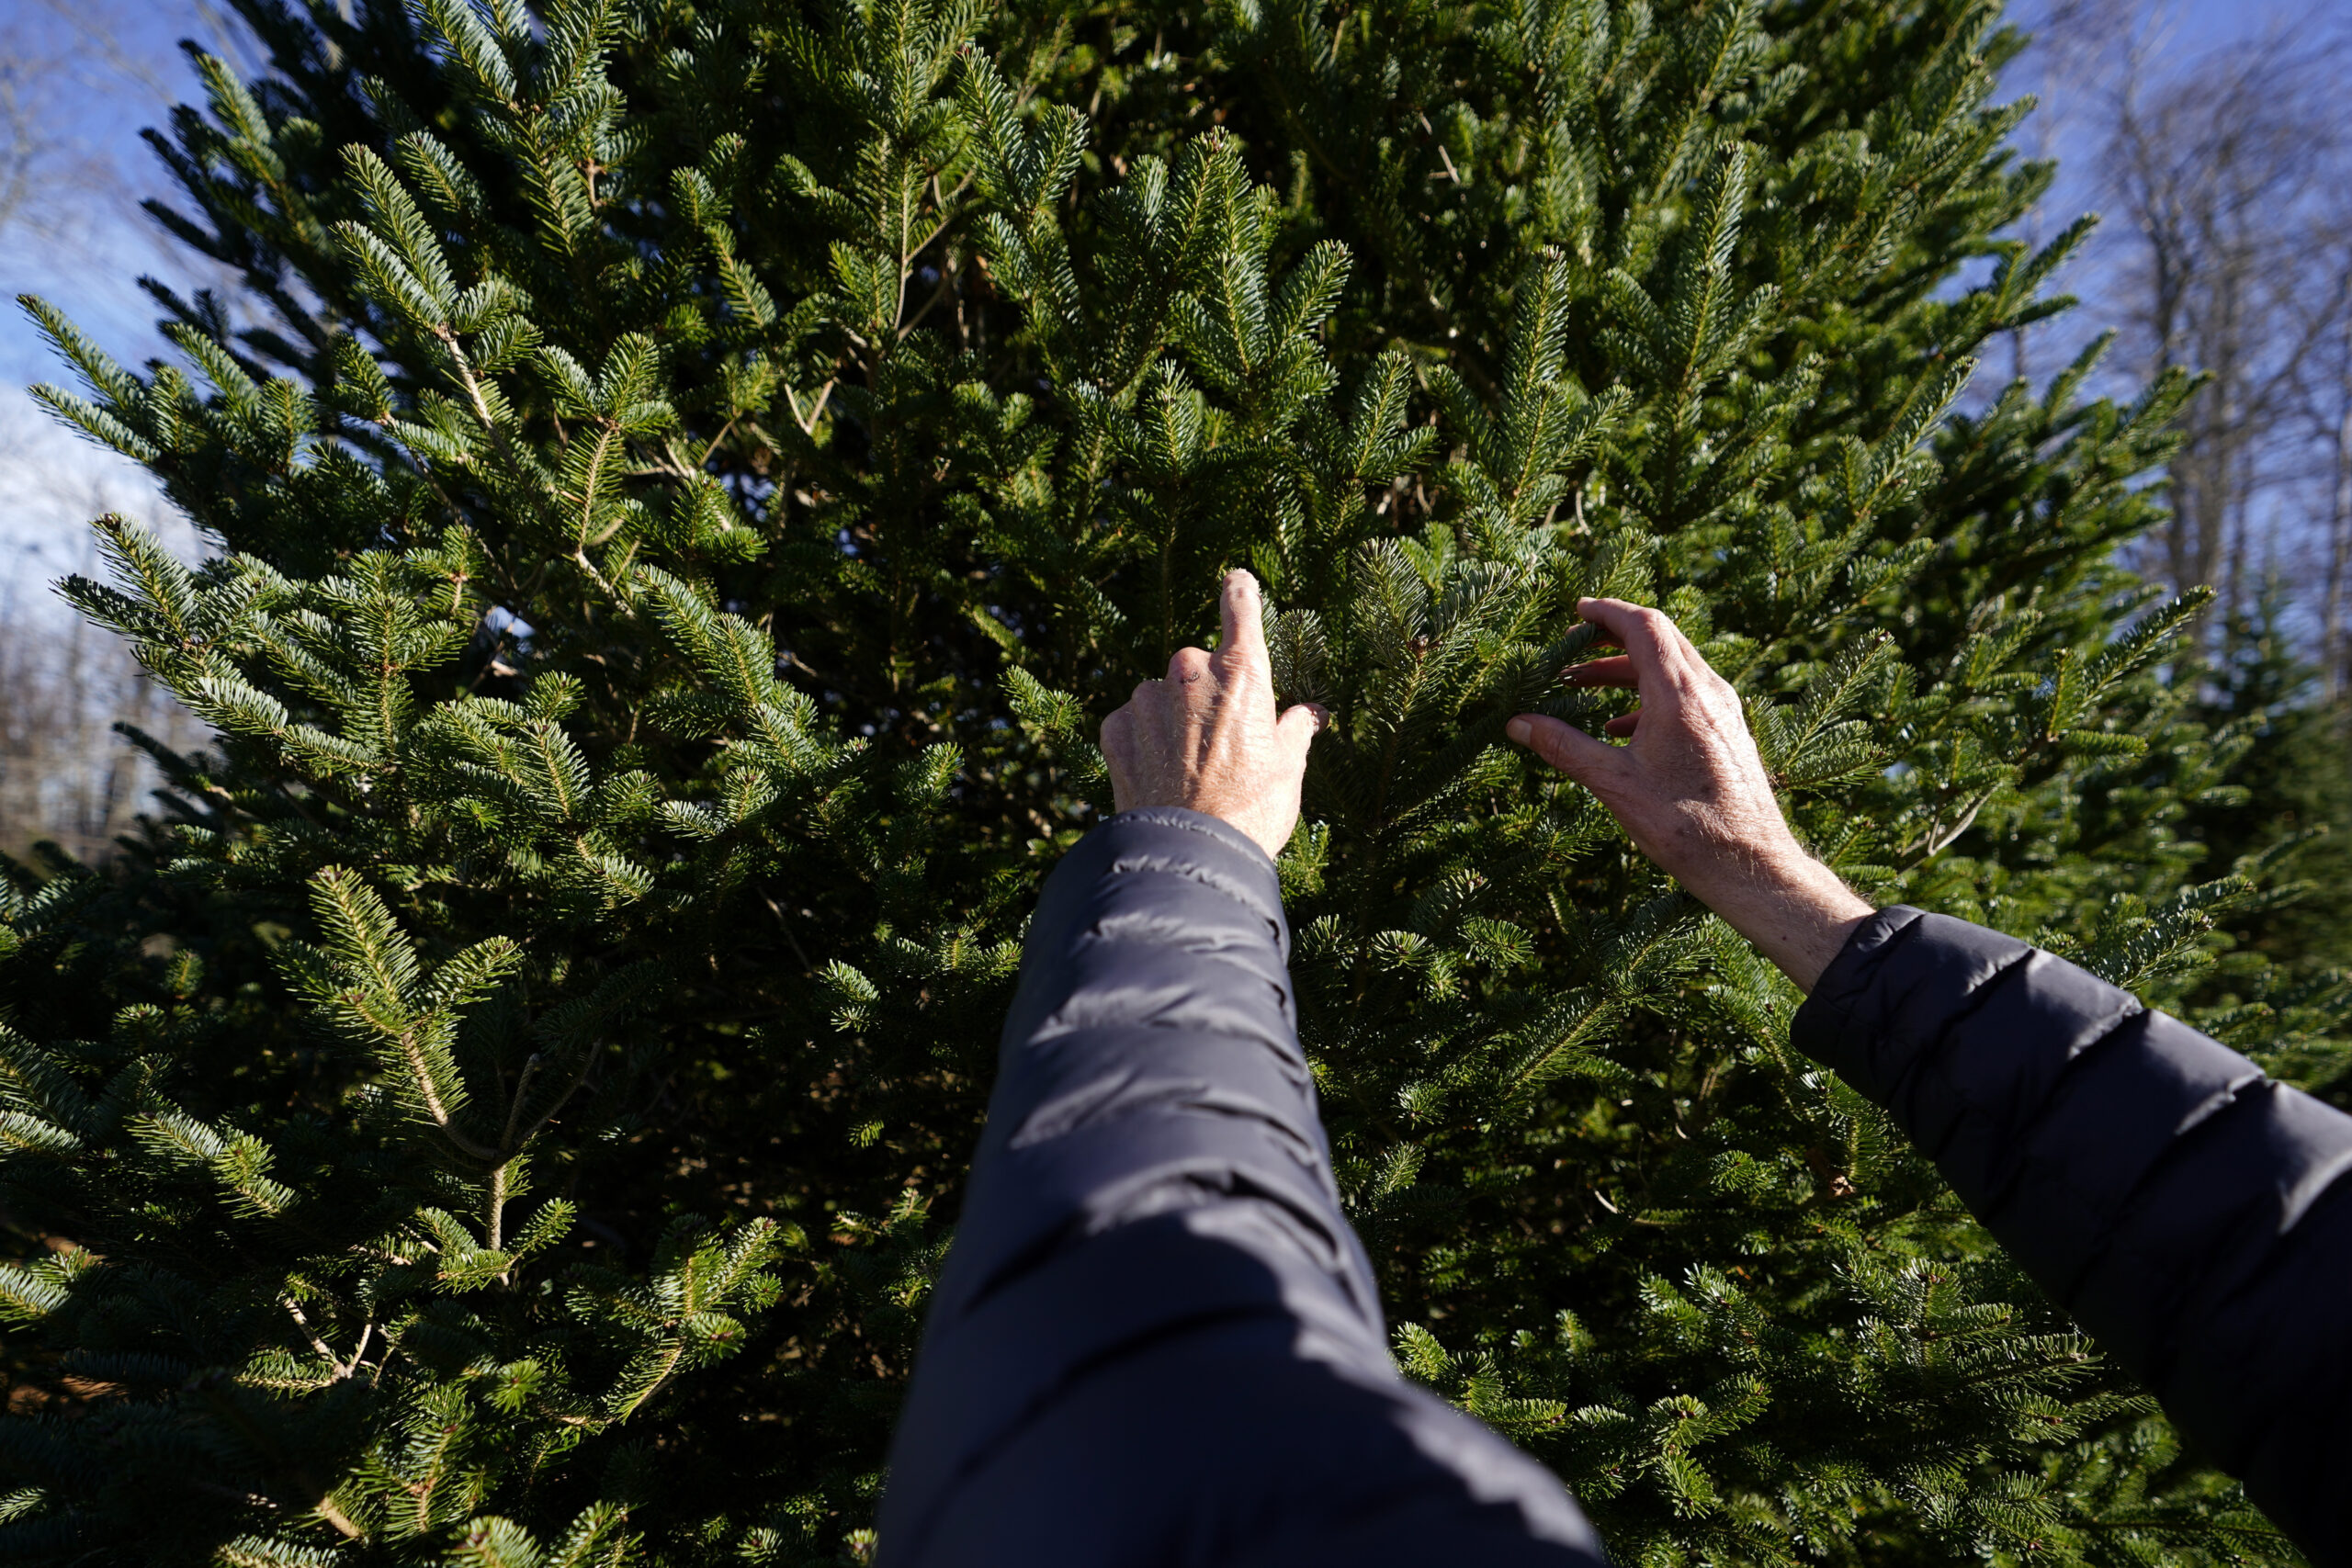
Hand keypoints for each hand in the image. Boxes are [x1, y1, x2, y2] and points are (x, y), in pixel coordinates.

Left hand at [1099, 570, 1324, 859]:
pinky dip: (1144, 740)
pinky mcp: (1116, 730)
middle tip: (1226, 745)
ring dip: (1174, 718)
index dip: (1240, 591)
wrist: (1189, 857)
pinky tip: (1160, 775)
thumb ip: (1295, 730)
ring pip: (1162, 695)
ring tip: (1191, 770)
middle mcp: (1189, 672)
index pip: (1240, 606)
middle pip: (1200, 665)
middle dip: (1210, 694)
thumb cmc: (1251, 811)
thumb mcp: (1288, 769)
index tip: (1236, 581)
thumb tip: (1310, 714)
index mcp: (1241, 671)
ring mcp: (1147, 699)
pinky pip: (1132, 722)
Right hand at [1504, 597, 1872, 990]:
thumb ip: (1564, 747)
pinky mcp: (1729, 732)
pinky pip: (1687, 694)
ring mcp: (1724, 710)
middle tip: (1574, 647)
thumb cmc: (1685, 825)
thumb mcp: (1615, 784)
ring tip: (1585, 688)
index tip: (1577, 612)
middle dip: (1613, 637)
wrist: (1750, 864)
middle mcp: (1709, 692)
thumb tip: (1517, 723)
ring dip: (1627, 670)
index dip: (1608, 612)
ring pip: (1673, 667)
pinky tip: (1622, 728)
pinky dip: (1649, 695)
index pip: (1643, 626)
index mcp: (1679, 695)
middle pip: (1661, 639)